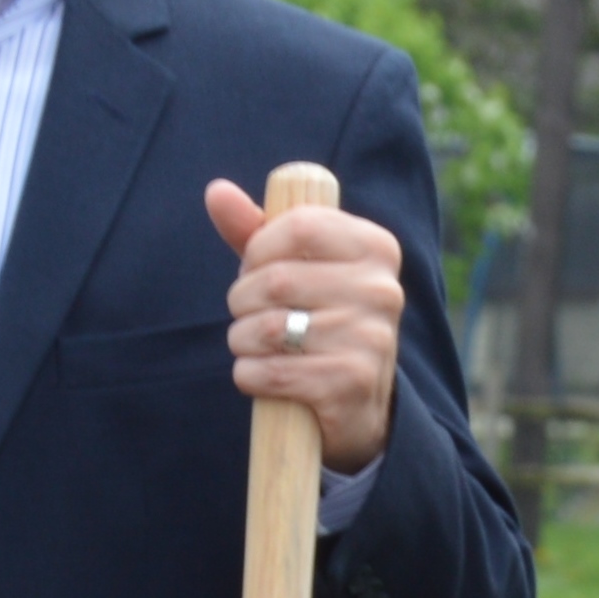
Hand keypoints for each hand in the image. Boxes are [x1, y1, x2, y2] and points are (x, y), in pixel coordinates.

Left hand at [203, 177, 404, 473]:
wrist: (357, 406)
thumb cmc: (315, 320)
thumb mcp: (293, 269)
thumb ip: (255, 230)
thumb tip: (216, 191)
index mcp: (376, 247)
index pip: (299, 225)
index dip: (258, 250)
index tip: (256, 270)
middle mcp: (382, 289)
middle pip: (276, 280)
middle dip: (243, 300)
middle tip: (251, 315)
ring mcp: (371, 339)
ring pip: (268, 329)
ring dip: (243, 341)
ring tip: (256, 347)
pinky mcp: (350, 384)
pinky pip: (271, 372)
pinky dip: (250, 376)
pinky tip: (263, 377)